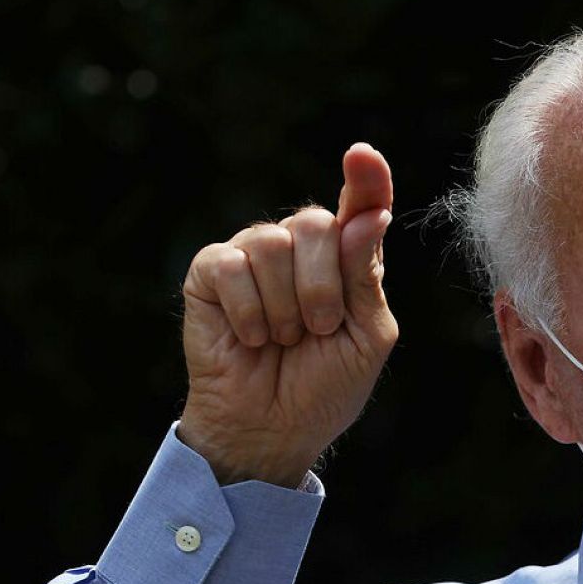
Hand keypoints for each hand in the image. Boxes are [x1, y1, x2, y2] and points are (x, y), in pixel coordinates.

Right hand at [177, 143, 397, 486]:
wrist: (272, 428)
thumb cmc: (325, 386)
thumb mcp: (365, 336)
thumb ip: (366, 275)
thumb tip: (372, 215)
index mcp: (348, 259)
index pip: (361, 205)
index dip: (365, 179)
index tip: (361, 155)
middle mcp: (301, 248)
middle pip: (314, 224)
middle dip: (322, 288)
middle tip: (317, 331)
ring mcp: (253, 254)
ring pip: (272, 244)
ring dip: (285, 308)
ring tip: (282, 339)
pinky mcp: (211, 271)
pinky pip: (231, 265)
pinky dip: (247, 311)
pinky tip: (250, 337)